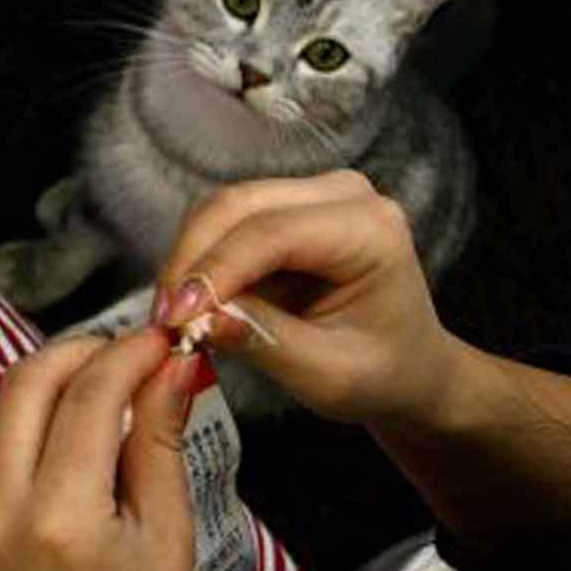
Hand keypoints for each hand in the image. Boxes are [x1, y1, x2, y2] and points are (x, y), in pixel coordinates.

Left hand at [0, 327, 196, 570]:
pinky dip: (29, 440)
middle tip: (130, 352)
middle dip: (80, 352)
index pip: (88, 395)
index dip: (129, 353)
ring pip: (1, 417)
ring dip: (52, 392)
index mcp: (59, 520)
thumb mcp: (168, 548)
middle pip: (26, 384)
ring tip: (109, 399)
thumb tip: (173, 367)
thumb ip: (160, 447)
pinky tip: (70, 457)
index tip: (163, 338)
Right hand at [154, 170, 465, 425]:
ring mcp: (312, 194)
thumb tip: (199, 319)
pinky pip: (224, 222)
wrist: (407, 366)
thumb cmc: (382, 373)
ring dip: (188, 259)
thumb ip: (264, 342)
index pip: (272, 234)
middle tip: (163, 319)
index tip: (174, 318)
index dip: (214, 271)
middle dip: (190, 260)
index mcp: (371, 230)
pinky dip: (199, 259)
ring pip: (221, 209)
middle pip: (237, 206)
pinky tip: (191, 301)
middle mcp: (343, 195)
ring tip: (174, 315)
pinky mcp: (285, 206)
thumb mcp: (328, 376)